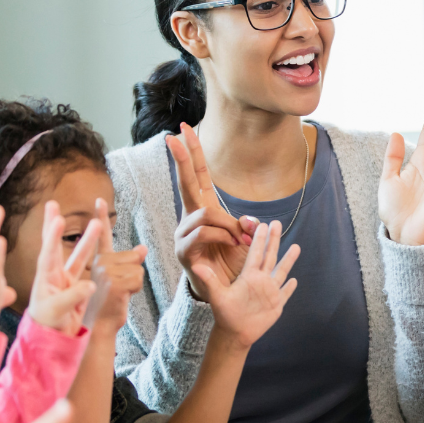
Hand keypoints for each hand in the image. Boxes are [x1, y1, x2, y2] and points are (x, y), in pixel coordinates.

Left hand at [26, 201, 99, 334]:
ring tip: (98, 223)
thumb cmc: (48, 325)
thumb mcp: (56, 311)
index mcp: (45, 278)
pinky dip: (99, 260)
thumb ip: (73, 296)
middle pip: (56, 245)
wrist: (52, 340)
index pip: (48, 252)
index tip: (56, 218)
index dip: (52, 236)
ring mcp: (67, 281)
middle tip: (54, 204)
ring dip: (88, 239)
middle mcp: (55, 275)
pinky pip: (90, 270)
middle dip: (56, 225)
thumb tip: (91, 285)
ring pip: (79, 255)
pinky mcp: (77, 288)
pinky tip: (110, 253)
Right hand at [88, 198, 146, 333]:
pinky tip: (121, 298)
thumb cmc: (108, 305)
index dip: (101, 217)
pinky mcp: (113, 282)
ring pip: (138, 268)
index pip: (102, 236)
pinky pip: (138, 279)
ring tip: (118, 295)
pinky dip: (135, 291)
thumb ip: (128, 262)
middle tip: (118, 290)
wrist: (99, 327)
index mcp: (98, 260)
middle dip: (133, 275)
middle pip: (134, 257)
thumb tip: (143, 247)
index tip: (99, 199)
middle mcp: (99, 262)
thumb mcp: (119, 281)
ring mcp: (105, 272)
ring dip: (134, 284)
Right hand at [168, 123, 256, 299]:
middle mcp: (190, 218)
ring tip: (240, 240)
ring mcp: (184, 233)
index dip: (192, 153)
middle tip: (173, 135)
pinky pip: (204, 233)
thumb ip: (247, 226)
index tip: (182, 129)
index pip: (198, 175)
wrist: (228, 293)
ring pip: (206, 214)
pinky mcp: (184, 251)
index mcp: (204, 209)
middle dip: (182, 158)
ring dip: (229, 226)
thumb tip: (250, 222)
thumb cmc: (234, 263)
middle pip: (186, 182)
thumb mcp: (247, 240)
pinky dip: (224, 237)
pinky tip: (233, 245)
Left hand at [191, 220, 299, 349]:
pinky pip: (285, 293)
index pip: (255, 253)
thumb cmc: (225, 314)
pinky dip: (290, 287)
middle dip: (273, 240)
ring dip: (288, 259)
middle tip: (276, 223)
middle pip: (270, 256)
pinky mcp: (276, 304)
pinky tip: (295, 280)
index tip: (261, 224)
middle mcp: (260, 280)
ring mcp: (269, 291)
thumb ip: (210, 279)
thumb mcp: (217, 295)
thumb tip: (195, 266)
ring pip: (281, 272)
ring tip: (296, 246)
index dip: (258, 239)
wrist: (234, 333)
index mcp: (248, 276)